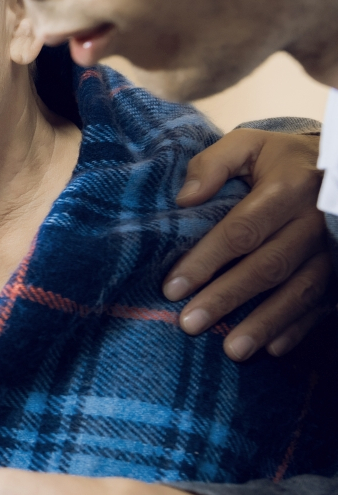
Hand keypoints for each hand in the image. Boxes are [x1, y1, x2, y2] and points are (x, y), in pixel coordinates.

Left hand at [164, 129, 330, 360]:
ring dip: (265, 322)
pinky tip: (273, 349)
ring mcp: (332, 247)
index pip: (241, 230)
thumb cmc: (278, 159)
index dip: (206, 260)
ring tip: (231, 350)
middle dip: (227, 297)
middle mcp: (315, 220)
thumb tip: (184, 199)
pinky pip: (323, 301)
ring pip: (299, 290)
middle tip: (189, 324)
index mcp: (288, 188)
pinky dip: (298, 327)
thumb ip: (213, 164)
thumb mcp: (247, 145)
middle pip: (268, 266)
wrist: (334, 165)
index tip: (173, 287)